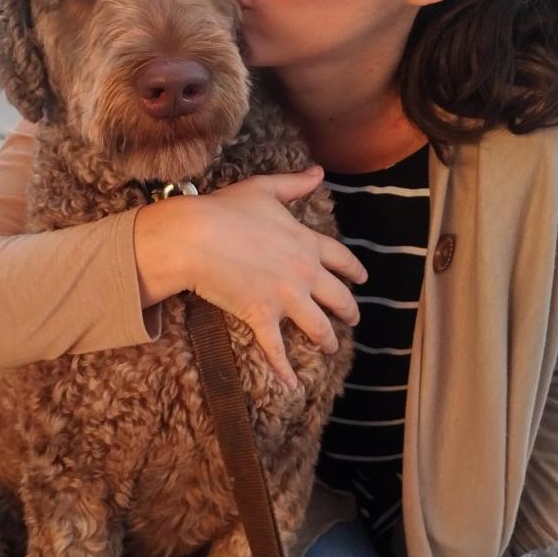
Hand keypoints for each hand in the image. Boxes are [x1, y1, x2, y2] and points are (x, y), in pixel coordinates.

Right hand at [135, 166, 366, 387]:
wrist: (194, 237)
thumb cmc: (225, 209)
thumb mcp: (264, 189)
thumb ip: (294, 184)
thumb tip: (317, 172)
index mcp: (307, 242)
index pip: (342, 260)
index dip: (354, 271)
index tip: (362, 279)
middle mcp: (304, 273)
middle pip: (338, 297)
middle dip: (349, 311)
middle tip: (353, 319)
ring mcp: (285, 298)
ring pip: (318, 326)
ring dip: (327, 339)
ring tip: (330, 348)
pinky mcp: (262, 317)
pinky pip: (277, 349)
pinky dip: (285, 370)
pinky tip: (291, 384)